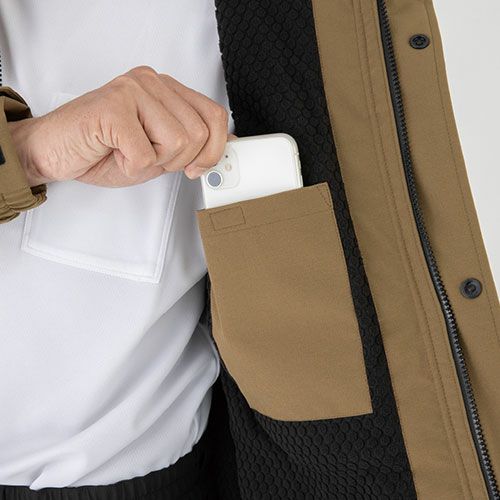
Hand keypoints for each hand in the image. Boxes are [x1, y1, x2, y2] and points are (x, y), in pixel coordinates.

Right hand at [7, 66, 228, 186]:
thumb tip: (229, 145)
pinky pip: (145, 154)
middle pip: (198, 133)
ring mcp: (131, 90)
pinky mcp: (113, 107)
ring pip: (177, 141)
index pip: (214, 115)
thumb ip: (192, 145)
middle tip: (149, 157)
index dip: (213, 149)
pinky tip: (114, 153)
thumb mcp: (160, 153)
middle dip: (178, 160)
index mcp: (165, 89)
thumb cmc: (103, 151)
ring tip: (128, 152)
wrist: (56, 152)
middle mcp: (151, 82)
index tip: (197, 167)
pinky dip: (131, 166)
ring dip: (153, 161)